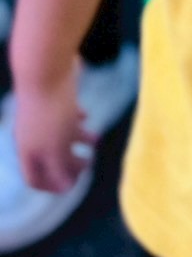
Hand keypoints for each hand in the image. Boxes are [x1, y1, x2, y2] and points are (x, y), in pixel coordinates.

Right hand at [14, 66, 96, 192]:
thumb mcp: (56, 147)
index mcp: (28, 151)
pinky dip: (76, 118)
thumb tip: (66, 188)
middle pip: (49, 157)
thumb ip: (60, 169)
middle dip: (69, 163)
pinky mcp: (54, 97)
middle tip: (89, 164)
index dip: (52, 186)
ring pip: (59, 134)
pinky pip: (64, 113)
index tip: (72, 186)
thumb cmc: (50, 112)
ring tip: (97, 140)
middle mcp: (32, 135)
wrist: (46, 68)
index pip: (34, 177)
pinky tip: (87, 116)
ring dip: (78, 140)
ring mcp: (42, 115)